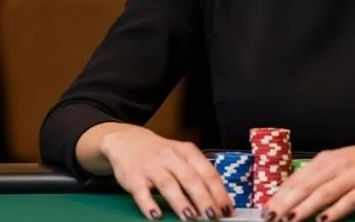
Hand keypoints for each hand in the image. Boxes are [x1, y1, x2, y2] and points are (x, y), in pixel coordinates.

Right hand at [100, 126, 232, 220]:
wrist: (128, 140)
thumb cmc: (161, 152)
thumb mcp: (182, 155)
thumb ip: (198, 173)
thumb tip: (218, 198)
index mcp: (187, 152)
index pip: (207, 172)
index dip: (218, 191)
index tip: (226, 208)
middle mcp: (171, 157)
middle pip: (190, 179)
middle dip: (203, 198)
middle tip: (213, 215)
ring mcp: (152, 167)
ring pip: (168, 184)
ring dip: (180, 201)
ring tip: (190, 217)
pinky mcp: (134, 177)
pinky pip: (142, 192)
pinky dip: (148, 204)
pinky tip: (156, 215)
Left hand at [263, 130, 354, 221]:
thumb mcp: (341, 164)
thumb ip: (322, 178)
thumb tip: (298, 194)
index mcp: (327, 160)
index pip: (298, 178)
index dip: (280, 194)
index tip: (265, 209)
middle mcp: (336, 165)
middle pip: (306, 186)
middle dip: (286, 203)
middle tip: (270, 217)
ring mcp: (353, 176)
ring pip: (323, 193)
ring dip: (304, 207)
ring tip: (289, 220)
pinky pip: (349, 200)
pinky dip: (336, 210)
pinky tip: (324, 220)